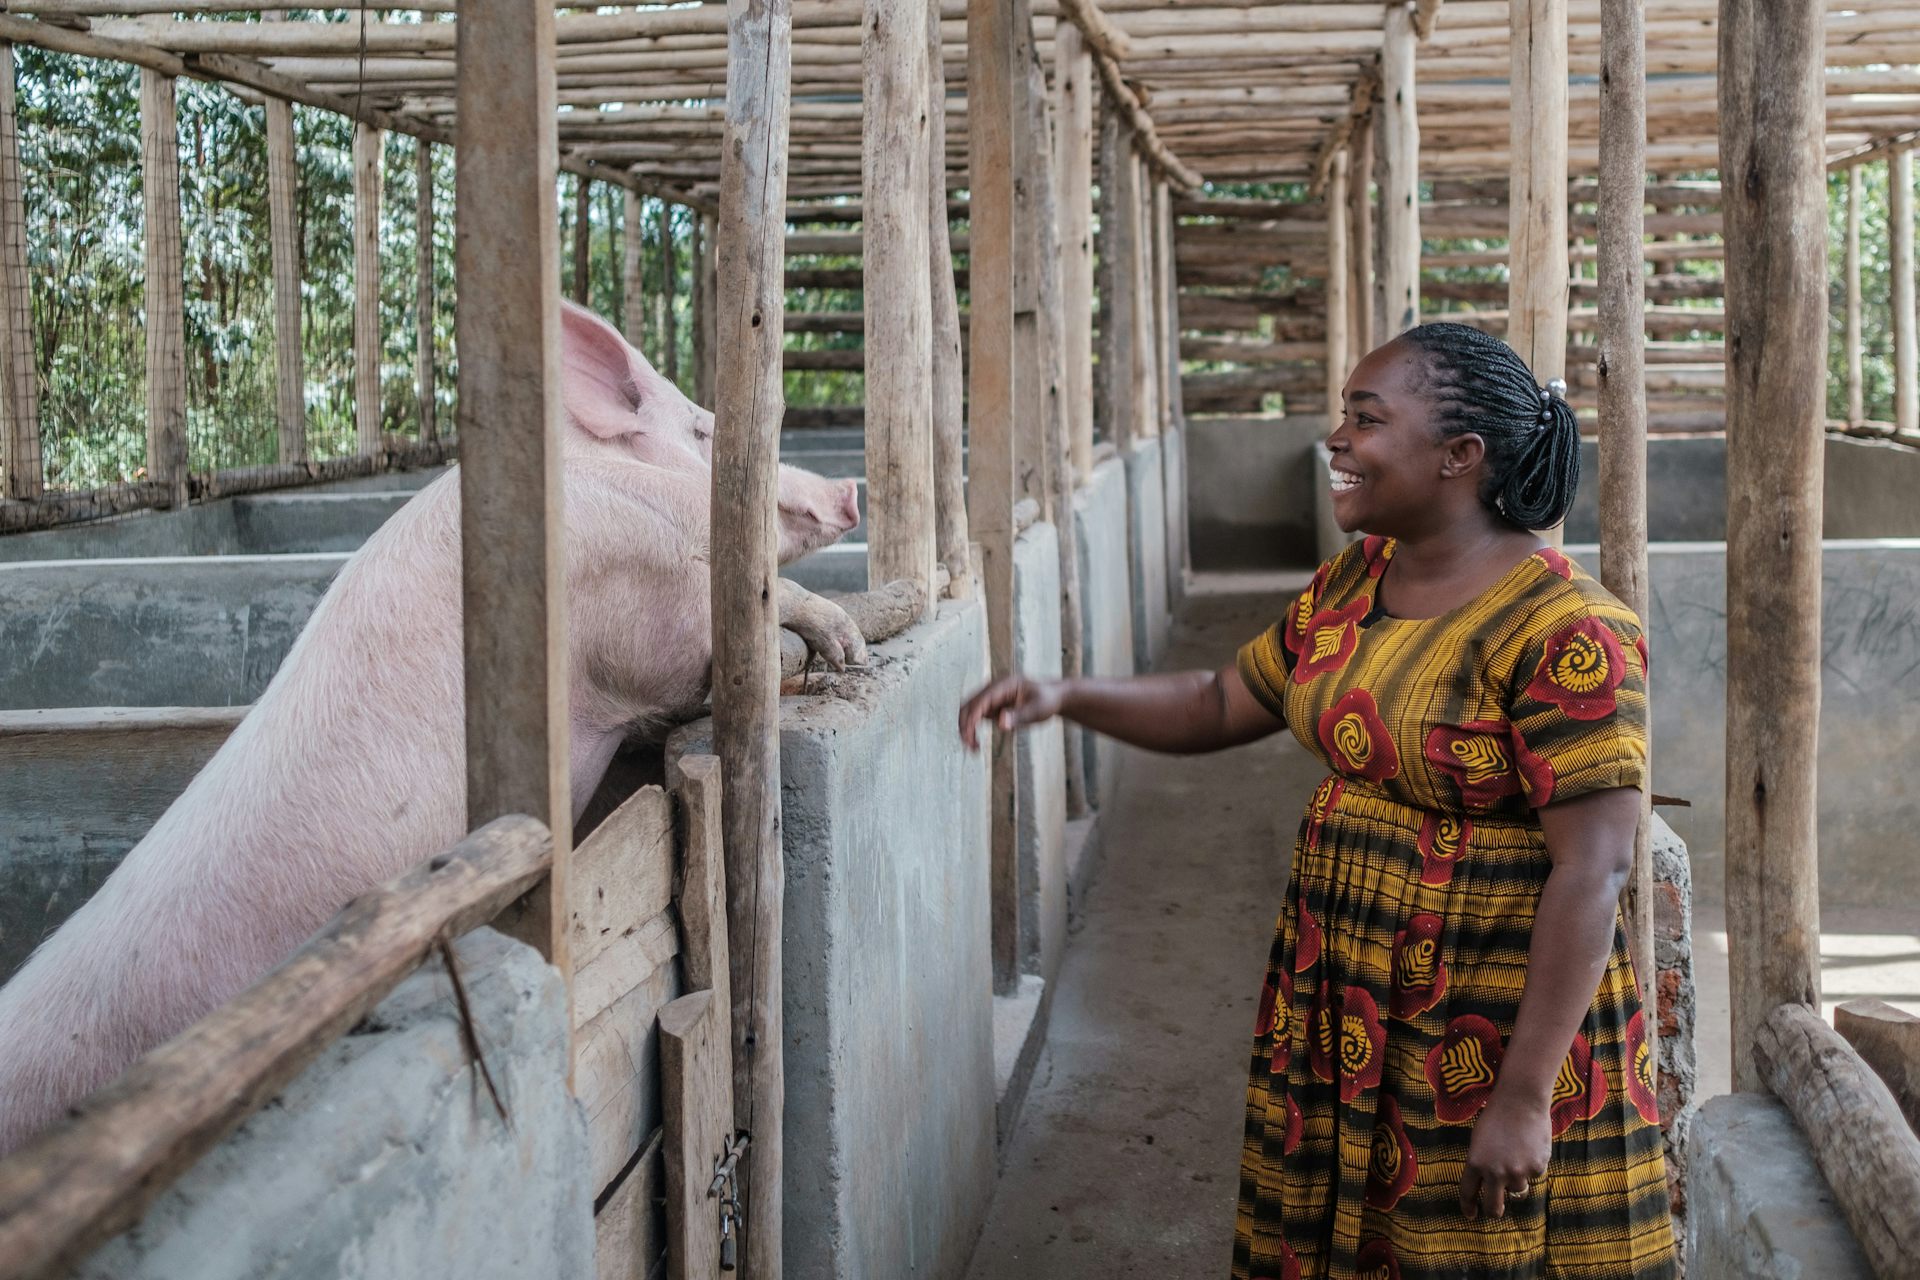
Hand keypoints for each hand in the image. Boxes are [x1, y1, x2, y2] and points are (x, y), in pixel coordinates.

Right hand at [957, 675, 1064, 750]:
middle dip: (965, 726)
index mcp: (1003, 685)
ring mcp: (990, 696)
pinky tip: (977, 744)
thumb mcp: (1037, 710)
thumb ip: (1019, 716)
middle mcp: (993, 688)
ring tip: (973, 748)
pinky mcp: (990, 706)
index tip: (970, 738)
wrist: (1051, 696)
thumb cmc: (1046, 701)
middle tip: (971, 747)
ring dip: (966, 729)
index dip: (972, 719)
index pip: (981, 701)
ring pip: (968, 711)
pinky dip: (971, 729)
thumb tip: (1001, 723)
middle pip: (968, 705)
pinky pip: (974, 716)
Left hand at [1459, 1087, 1550, 1220]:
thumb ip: (1482, 1163)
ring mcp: (1517, 1173)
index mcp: (1475, 1163)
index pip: (1468, 1192)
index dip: (1468, 1207)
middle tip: (1497, 1210)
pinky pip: (1534, 1175)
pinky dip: (1532, 1164)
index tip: (1471, 1215)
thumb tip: (1488, 1184)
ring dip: (1517, 1178)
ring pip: (1518, 1189)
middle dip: (1494, 1212)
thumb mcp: (1479, 1140)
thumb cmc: (1497, 1115)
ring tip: (1517, 1152)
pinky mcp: (1536, 1169)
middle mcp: (1495, 1172)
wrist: (1521, 1101)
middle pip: (1494, 1207)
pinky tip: (1530, 1145)